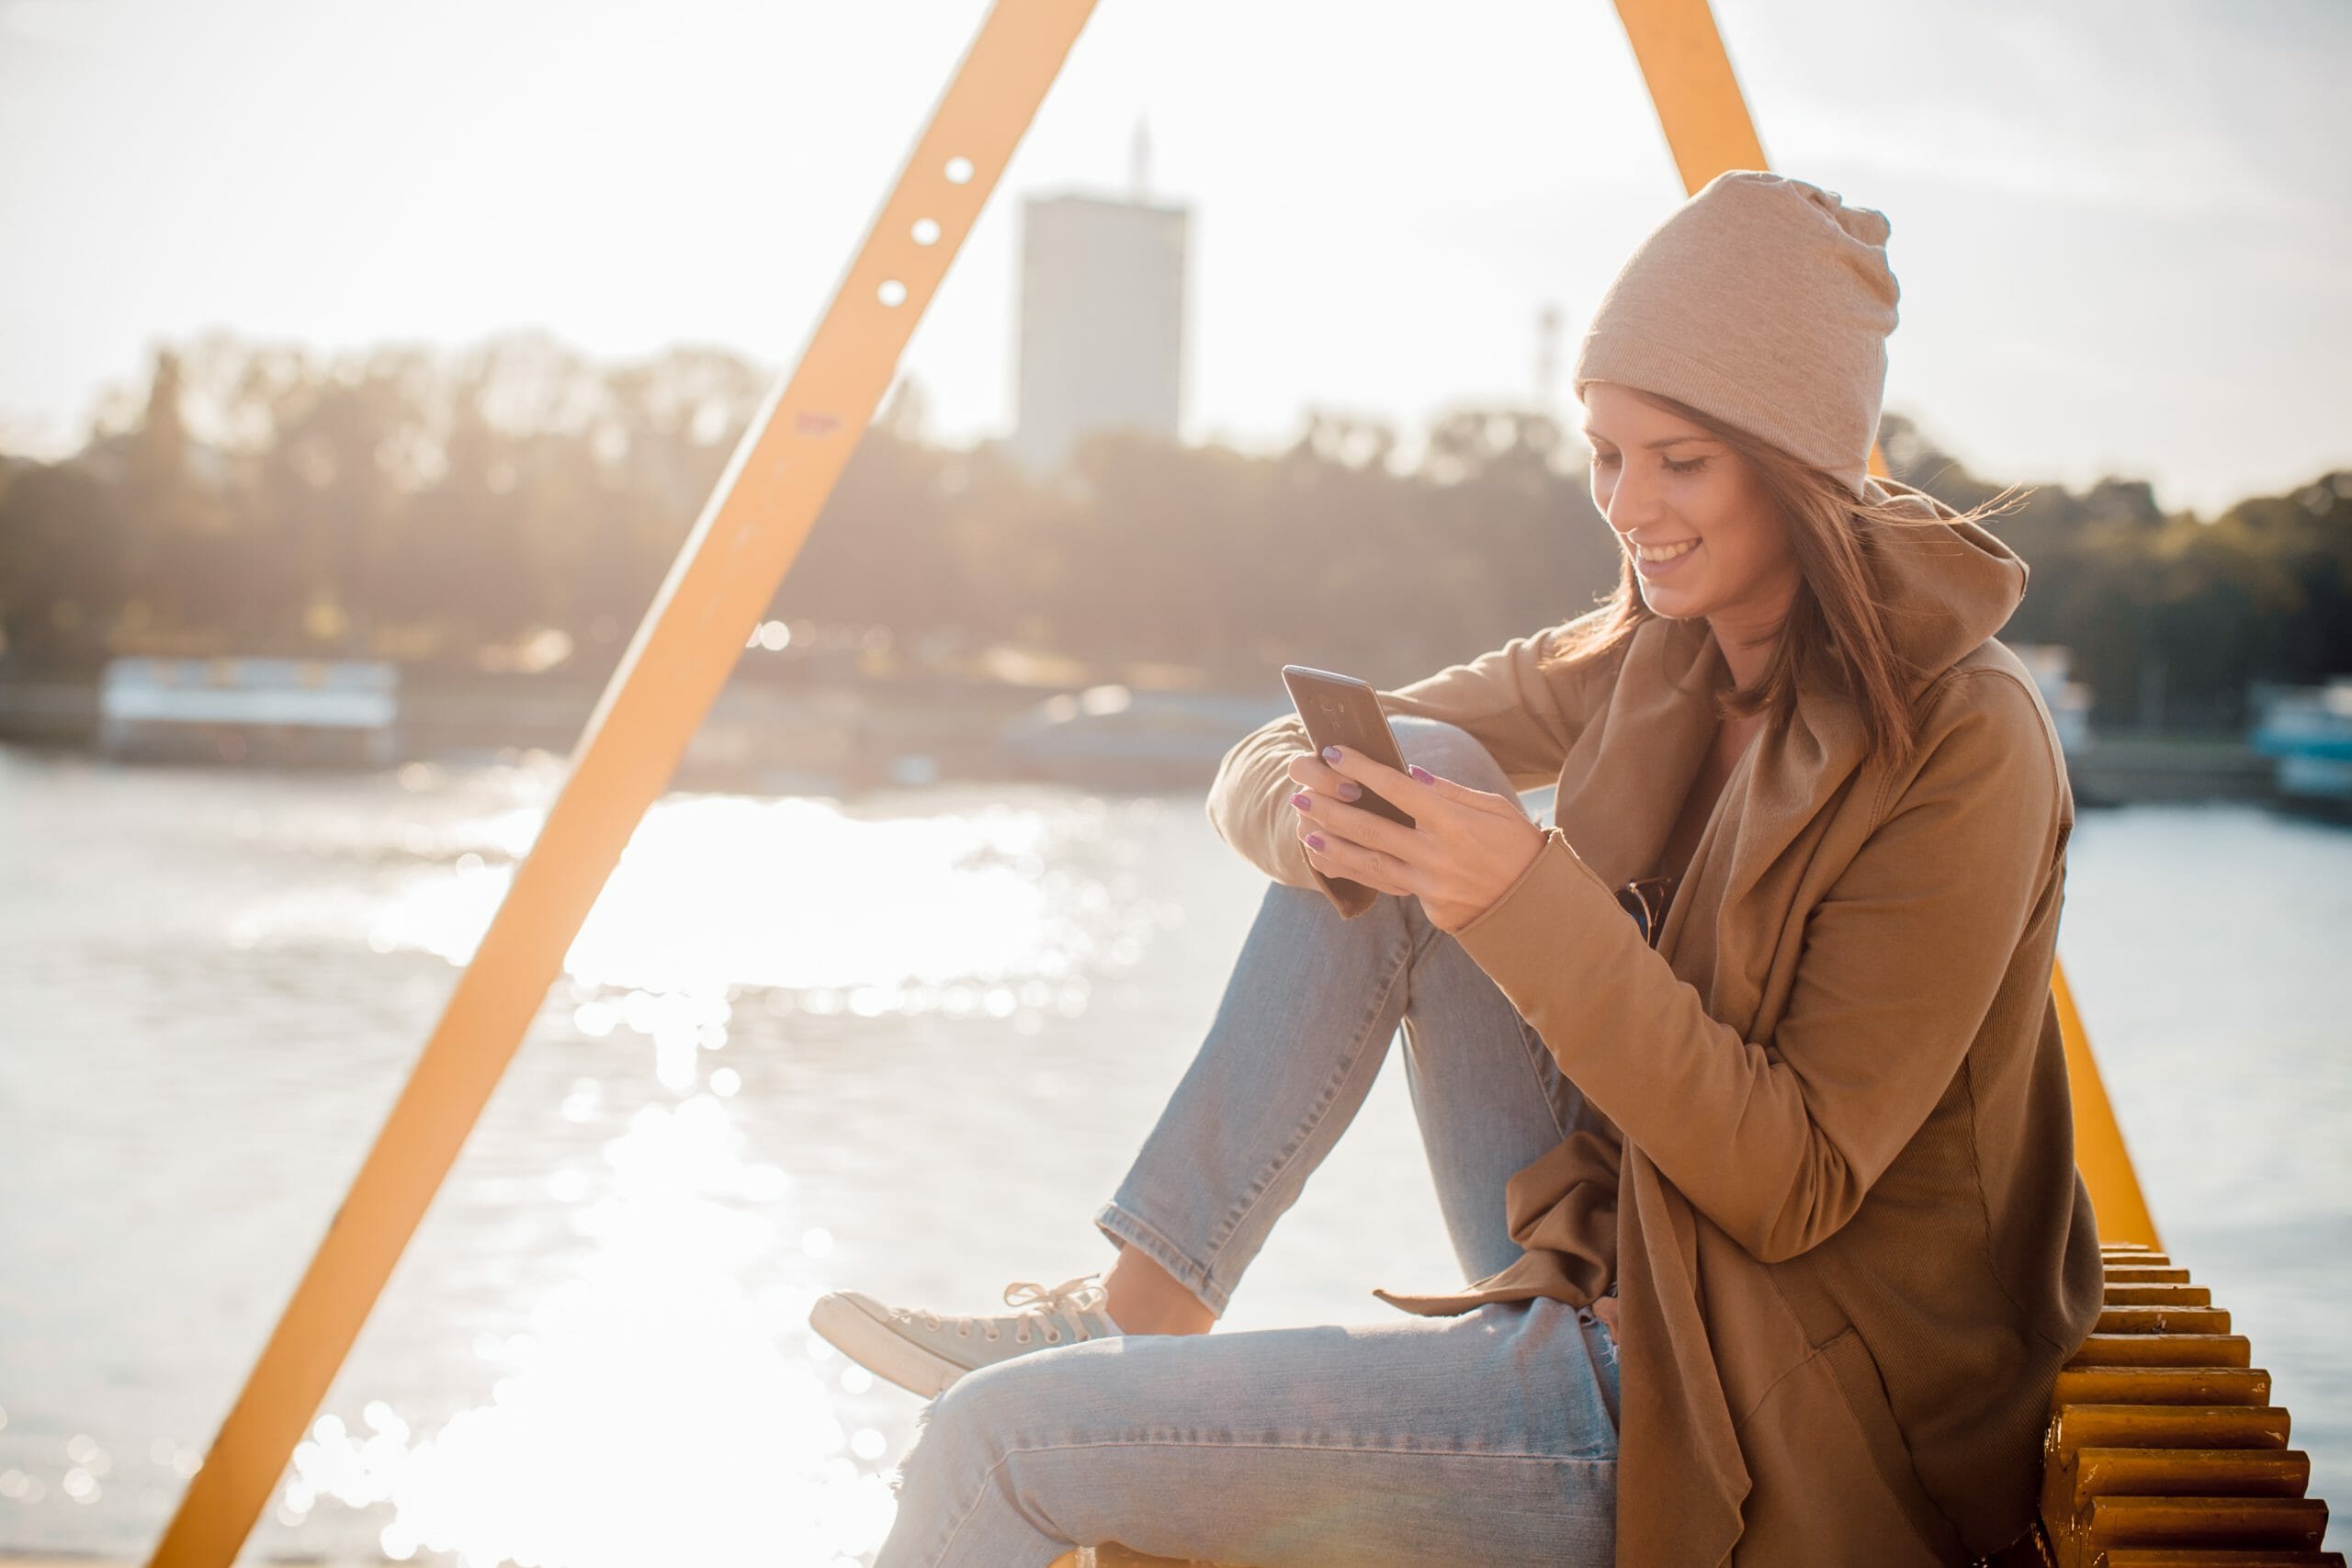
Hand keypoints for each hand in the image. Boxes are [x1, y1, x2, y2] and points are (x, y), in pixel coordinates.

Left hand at [1286, 744, 1544, 931]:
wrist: (1535, 906)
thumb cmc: (1517, 845)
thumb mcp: (1495, 808)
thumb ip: (1451, 792)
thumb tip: (1411, 775)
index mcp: (1456, 823)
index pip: (1399, 790)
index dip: (1364, 769)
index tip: (1335, 752)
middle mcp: (1439, 855)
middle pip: (1373, 828)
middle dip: (1332, 808)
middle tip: (1300, 794)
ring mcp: (1431, 885)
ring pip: (1370, 862)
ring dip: (1333, 845)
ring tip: (1304, 830)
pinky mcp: (1429, 907)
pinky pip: (1385, 885)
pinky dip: (1355, 871)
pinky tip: (1331, 859)